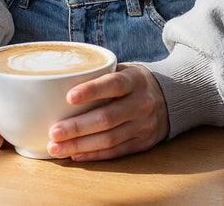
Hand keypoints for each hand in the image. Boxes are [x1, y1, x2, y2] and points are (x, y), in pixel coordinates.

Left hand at [47, 63, 168, 161]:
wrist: (170, 99)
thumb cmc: (134, 82)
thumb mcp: (125, 70)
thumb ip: (101, 74)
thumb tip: (61, 78)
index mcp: (135, 80)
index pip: (113, 84)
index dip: (91, 90)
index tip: (68, 97)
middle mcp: (141, 103)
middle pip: (107, 118)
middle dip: (77, 127)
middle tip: (53, 132)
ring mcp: (143, 126)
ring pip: (109, 139)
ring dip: (80, 145)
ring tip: (56, 147)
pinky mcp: (142, 143)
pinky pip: (115, 152)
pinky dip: (94, 155)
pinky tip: (75, 154)